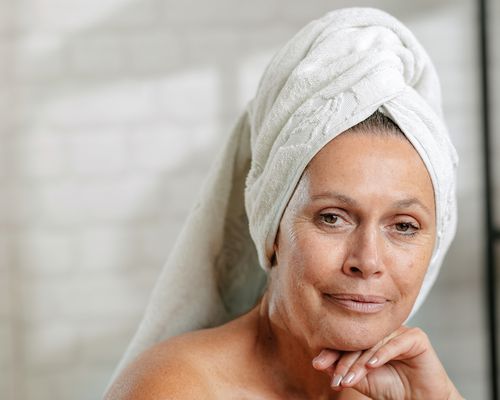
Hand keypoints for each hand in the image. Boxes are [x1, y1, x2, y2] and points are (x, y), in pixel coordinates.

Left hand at [312, 326, 463, 399]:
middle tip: (336, 378)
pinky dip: (382, 354)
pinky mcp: (416, 337)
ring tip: (350, 378)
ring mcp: (399, 332)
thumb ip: (344, 371)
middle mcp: (382, 331)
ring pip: (374, 343)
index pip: (347, 341)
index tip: (316, 364)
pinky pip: (396, 342)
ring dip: (360, 363)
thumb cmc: (392, 388)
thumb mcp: (363, 381)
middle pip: (358, 341)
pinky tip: (371, 366)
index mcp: (369, 337)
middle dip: (344, 361)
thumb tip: (319, 362)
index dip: (331, 352)